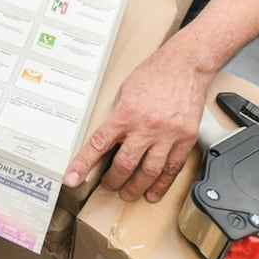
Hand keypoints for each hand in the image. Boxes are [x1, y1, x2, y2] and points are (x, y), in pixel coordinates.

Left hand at [63, 44, 209, 201]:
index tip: (72, 178)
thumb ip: (118, 116)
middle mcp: (146, 126)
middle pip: (125, 164)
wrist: (185, 65)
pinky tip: (154, 191)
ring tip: (129, 193)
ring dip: (136, 187)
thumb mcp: (125, 91)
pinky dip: (162, 183)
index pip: (99, 144)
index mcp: (126, 113)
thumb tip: (110, 138)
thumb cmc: (154, 74)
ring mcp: (168, 134)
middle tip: (109, 185)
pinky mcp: (185, 138)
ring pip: (149, 172)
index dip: (83, 164)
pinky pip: (172, 167)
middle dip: (114, 180)